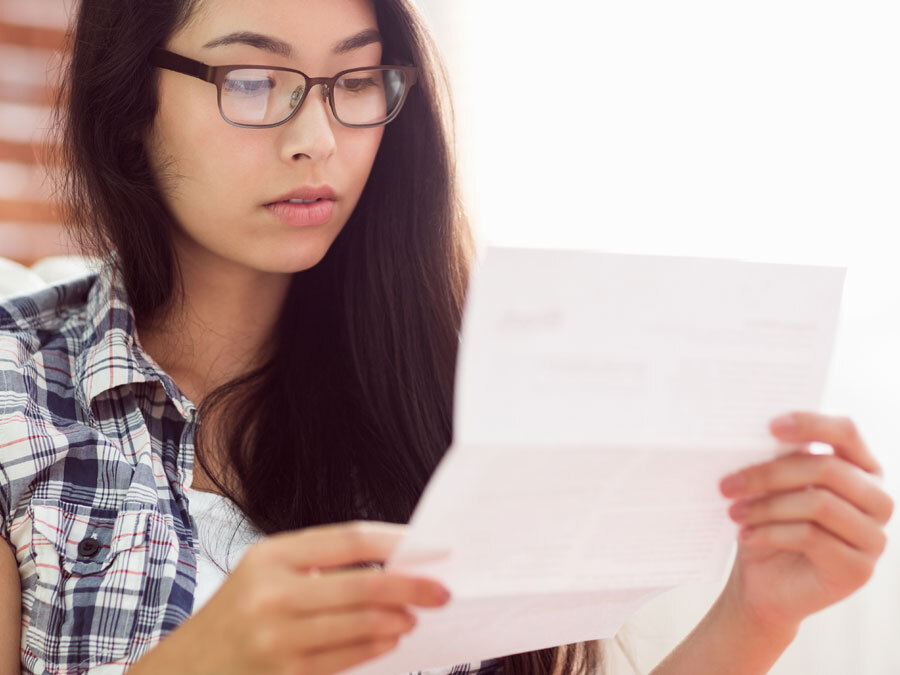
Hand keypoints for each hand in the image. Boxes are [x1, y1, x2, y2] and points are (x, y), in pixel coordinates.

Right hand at [132, 521, 450, 674]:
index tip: (432, 546)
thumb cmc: (237, 614)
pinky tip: (390, 637)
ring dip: (398, 619)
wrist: (185, 671)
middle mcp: (273, 592)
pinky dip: (376, 645)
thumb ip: (320, 564)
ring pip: (362, 624)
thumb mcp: (265, 571)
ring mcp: (278, 637)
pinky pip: (347, 658)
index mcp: (272, 554)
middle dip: (412, 586)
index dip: (398, 541)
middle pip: (365, 583)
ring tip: (415, 614)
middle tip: (442, 589)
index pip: (351, 539)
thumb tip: (395, 562)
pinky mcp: (286, 674)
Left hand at [717, 412, 893, 637]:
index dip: (811, 424)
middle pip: (827, 469)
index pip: (847, 433)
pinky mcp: (859, 569)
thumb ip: (777, 461)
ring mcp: (874, 537)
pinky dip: (770, 533)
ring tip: (733, 512)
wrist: (764, 585)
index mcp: (861, 469)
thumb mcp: (770, 488)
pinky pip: (812, 537)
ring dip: (766, 507)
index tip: (770, 426)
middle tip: (727, 484)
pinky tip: (746, 535)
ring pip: (819, 504)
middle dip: (769, 474)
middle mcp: (877, 500)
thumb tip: (756, 437)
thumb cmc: (768, 525)